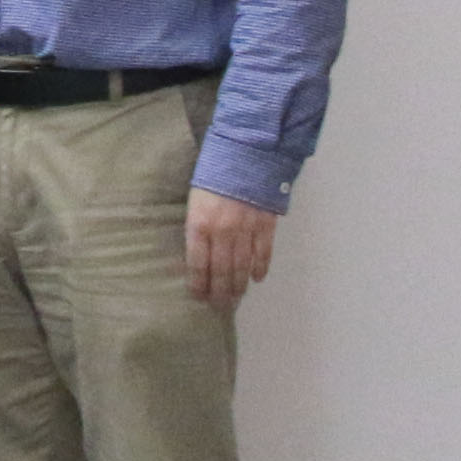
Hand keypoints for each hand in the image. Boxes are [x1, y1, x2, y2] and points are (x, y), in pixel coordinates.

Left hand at [183, 186, 278, 306]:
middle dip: (219, 291)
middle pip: (220, 270)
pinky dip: (260, 268)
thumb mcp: (194, 200)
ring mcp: (246, 230)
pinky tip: (256, 278)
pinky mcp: (265, 225)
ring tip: (235, 298)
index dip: (198, 283)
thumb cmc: (213, 174)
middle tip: (219, 306)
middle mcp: (222, 232)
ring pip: (241, 266)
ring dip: (238, 285)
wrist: (246, 155)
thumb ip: (196, 227)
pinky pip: (263, 253)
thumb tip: (197, 253)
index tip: (198, 297)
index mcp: (199, 224)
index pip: (197, 263)